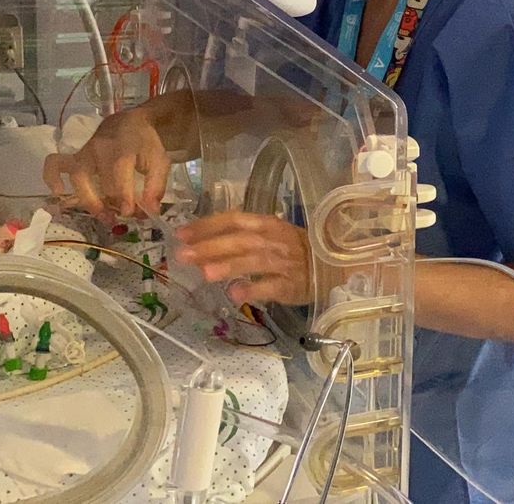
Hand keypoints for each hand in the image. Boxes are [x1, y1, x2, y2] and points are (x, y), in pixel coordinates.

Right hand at [42, 109, 170, 219]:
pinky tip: (59, 193)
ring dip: (88, 201)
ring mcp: (85, 152)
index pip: (119, 176)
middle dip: (110, 204)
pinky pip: (55, 164)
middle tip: (119, 218)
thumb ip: (155, 186)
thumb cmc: (145, 144)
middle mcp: (101, 150)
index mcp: (124, 149)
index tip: (130, 213)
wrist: (130, 123)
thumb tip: (150, 211)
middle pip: (101, 182)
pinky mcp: (75, 156)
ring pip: (78, 177)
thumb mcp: (159, 161)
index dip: (124, 198)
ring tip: (103, 216)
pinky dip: (52, 177)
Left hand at [175, 213, 312, 305]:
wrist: (332, 265)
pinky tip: (234, 294)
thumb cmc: (296, 249)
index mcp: (267, 224)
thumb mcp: (272, 234)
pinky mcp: (291, 285)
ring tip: (204, 273)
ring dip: (228, 266)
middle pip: (239, 240)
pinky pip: (270, 286)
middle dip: (210, 247)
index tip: (181, 233)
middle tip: (183, 255)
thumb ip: (243, 236)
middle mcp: (273, 240)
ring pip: (253, 261)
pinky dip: (253, 289)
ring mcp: (283, 263)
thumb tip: (204, 242)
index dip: (207, 225)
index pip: (233, 219)